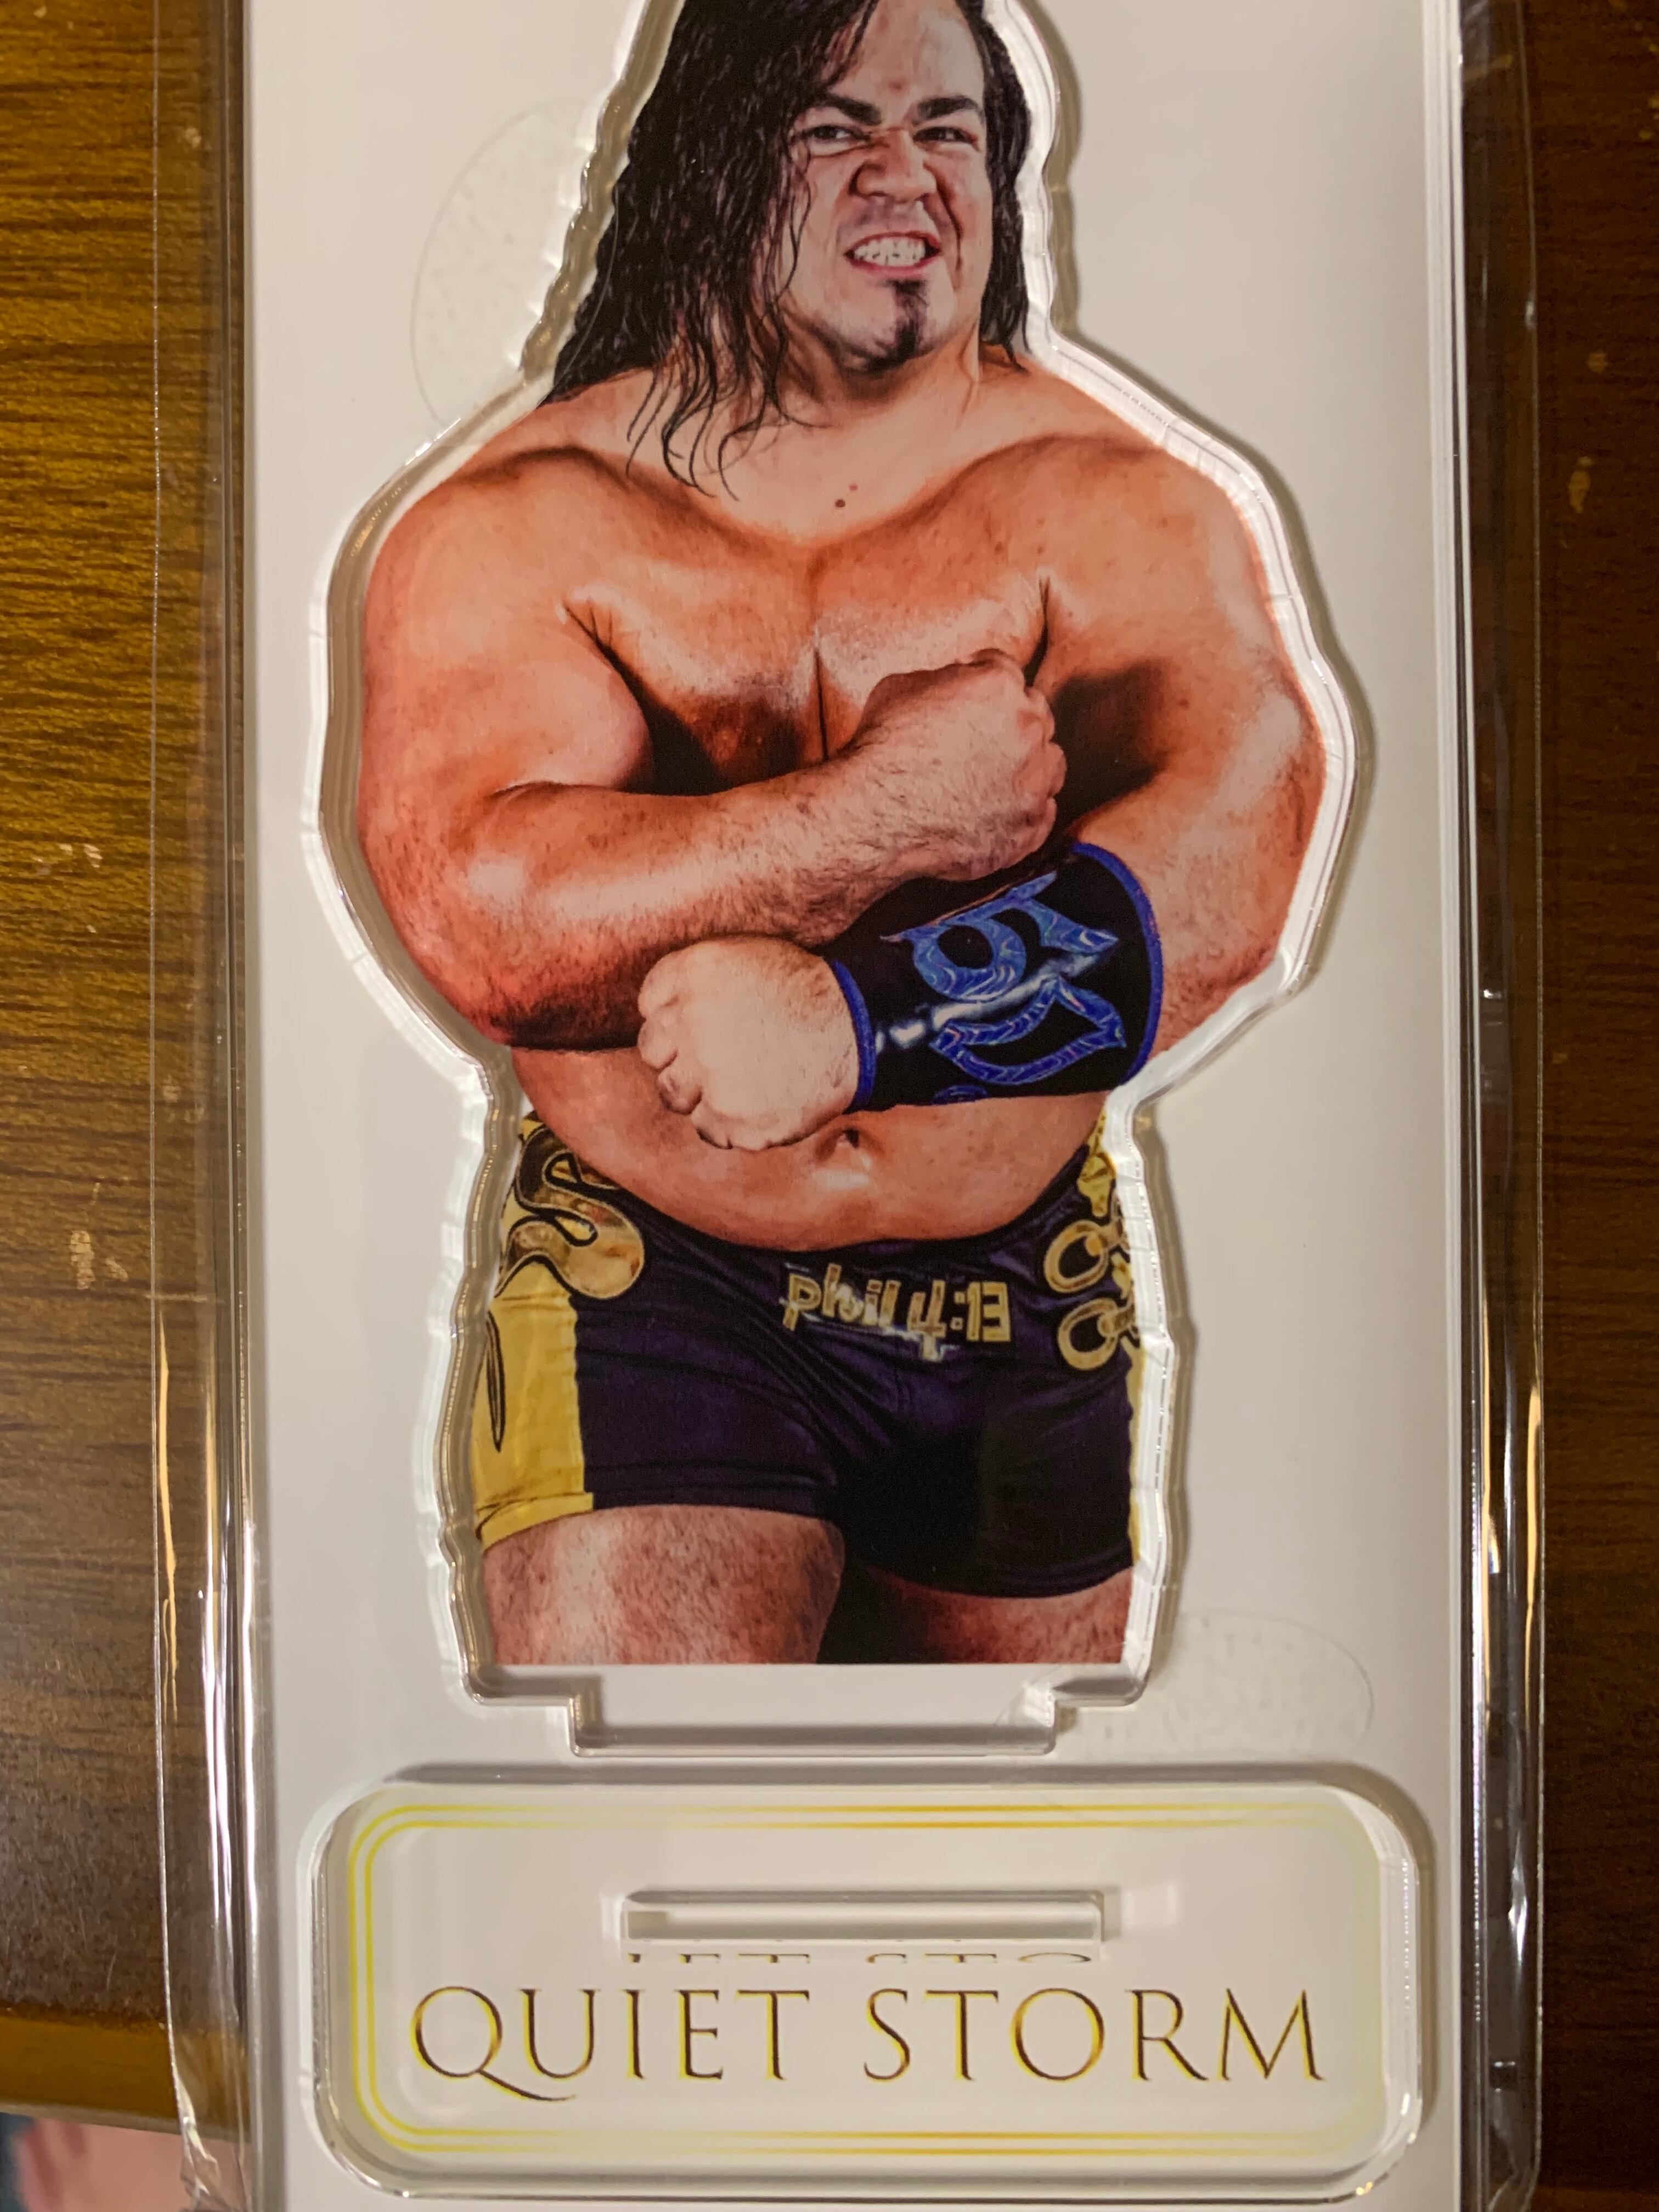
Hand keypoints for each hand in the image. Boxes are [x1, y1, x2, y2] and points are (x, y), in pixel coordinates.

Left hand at [637, 938, 859, 1150]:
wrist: (856, 1031)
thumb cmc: (803, 993)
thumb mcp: (745, 956)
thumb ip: (692, 979)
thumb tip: (656, 1009)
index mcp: (694, 974)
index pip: (649, 1006)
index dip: (672, 1018)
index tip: (695, 1026)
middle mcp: (693, 1023)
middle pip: (652, 1051)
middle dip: (677, 1054)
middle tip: (715, 1055)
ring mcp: (710, 1075)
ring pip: (672, 1093)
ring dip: (697, 1090)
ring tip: (738, 1079)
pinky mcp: (731, 1119)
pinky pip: (705, 1127)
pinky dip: (726, 1120)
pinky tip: (756, 1099)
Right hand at [839, 650, 1064, 881]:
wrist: (873, 815)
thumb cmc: (880, 750)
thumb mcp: (902, 686)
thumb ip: (946, 678)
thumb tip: (956, 682)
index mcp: (999, 685)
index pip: (1005, 672)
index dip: (982, 684)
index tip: (968, 701)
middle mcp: (1028, 729)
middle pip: (1034, 716)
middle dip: (1011, 723)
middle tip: (980, 741)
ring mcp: (1034, 782)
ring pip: (1050, 763)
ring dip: (1030, 766)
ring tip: (996, 777)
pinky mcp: (1029, 827)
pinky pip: (1043, 813)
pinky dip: (1024, 811)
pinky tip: (996, 811)